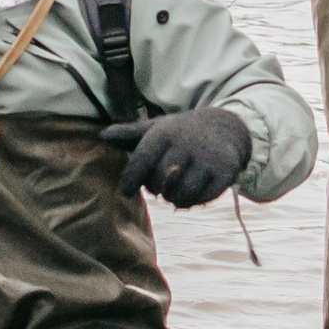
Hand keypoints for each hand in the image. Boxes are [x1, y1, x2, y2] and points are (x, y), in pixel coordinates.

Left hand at [101, 107, 251, 206]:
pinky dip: (193, 201)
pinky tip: (192, 191)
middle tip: (160, 185)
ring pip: (181, 194)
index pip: (142, 160)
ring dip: (174, 198)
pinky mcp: (225, 172)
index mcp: (166, 133)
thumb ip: (129, 134)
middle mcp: (187, 144)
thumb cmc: (182, 133)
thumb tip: (102, 136)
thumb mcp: (156, 129)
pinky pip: (202, 199)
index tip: (127, 191)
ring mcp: (208, 159)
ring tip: (175, 189)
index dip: (131, 179)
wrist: (226, 127)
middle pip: (160, 182)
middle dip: (156, 188)